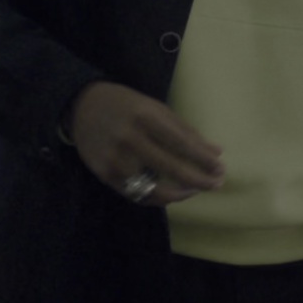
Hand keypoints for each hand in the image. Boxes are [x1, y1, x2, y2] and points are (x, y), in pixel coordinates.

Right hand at [69, 82, 223, 205]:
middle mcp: (130, 138)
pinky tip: (172, 193)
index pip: (183, 143)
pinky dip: (158, 198)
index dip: (204, 159)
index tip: (220, 168)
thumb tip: (216, 152)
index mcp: (146, 116)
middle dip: (199, 179)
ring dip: (180, 194)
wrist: (81, 107)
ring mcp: (116, 160)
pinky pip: (137, 195)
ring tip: (194, 190)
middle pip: (172, 168)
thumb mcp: (155, 108)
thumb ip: (185, 130)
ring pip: (155, 189)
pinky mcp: (106, 175)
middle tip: (216, 183)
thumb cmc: (125, 105)